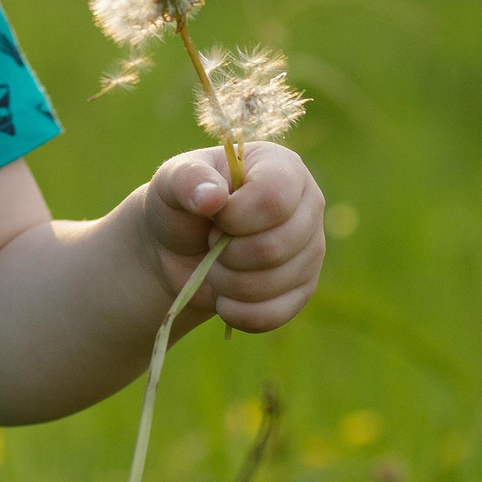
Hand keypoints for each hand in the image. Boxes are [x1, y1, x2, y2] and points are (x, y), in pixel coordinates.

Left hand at [136, 142, 324, 331]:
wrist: (177, 249)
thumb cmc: (180, 204)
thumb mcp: (171, 182)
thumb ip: (187, 180)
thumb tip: (211, 196)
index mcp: (283, 167)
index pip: (274, 197)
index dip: (236, 217)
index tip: (212, 217)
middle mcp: (308, 206)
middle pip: (275, 246)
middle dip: (226, 253)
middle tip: (211, 241)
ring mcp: (310, 250)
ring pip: (273, 283)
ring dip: (227, 282)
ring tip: (215, 263)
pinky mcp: (303, 290)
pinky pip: (274, 314)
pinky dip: (238, 311)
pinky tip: (223, 296)